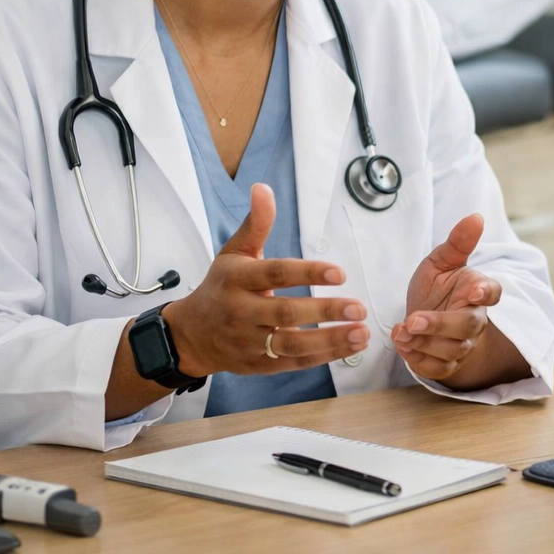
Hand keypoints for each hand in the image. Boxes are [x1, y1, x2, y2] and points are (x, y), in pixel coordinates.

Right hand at [163, 183, 370, 376]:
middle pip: (285, 313)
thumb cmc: (221, 287)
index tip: (340, 273)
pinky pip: (294, 362)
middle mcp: (241, 312)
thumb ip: (255, 224)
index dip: (309, 273)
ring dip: (330, 341)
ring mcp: (249, 342)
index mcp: (237, 280)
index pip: (276, 275)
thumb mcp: (234, 253)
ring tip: (362, 332)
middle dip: (325, 311)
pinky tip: (351, 346)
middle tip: (359, 307)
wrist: (191, 335)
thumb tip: (263, 189)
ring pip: (291, 345)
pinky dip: (324, 356)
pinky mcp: (259, 365)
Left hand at [395, 214, 503, 381]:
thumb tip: (476, 217)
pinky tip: (403, 346)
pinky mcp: (448, 364)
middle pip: (468, 326)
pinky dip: (419, 360)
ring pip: (453, 350)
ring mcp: (463, 344)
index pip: (492, 293)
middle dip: (440, 324)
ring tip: (401, 332)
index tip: (475, 291)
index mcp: (477, 291)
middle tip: (413, 320)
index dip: (486, 293)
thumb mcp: (441, 261)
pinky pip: (440, 368)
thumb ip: (458, 242)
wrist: (422, 319)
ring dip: (424, 343)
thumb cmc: (437, 288)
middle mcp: (474, 319)